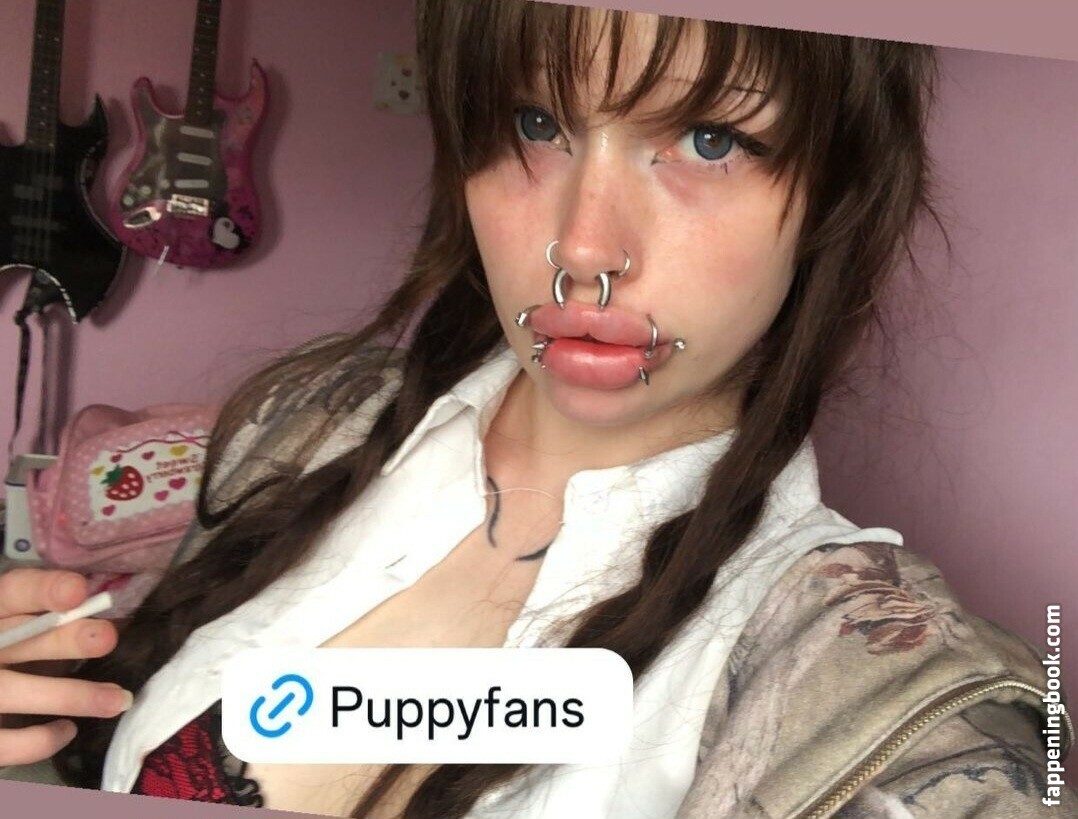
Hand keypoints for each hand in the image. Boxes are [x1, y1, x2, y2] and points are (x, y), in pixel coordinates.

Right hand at [0, 568, 132, 766]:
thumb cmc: (12, 651)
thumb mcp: (24, 629)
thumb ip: (55, 620)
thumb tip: (119, 622)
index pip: (14, 592)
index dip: (44, 590)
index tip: (79, 591)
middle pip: (19, 639)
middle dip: (64, 639)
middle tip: (108, 638)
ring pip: (15, 693)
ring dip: (73, 696)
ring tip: (120, 700)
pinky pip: (7, 743)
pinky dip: (40, 740)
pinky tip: (69, 729)